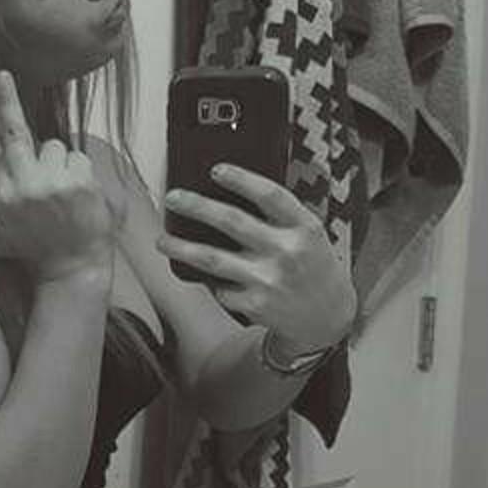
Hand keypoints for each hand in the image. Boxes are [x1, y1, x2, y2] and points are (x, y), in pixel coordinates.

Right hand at [0, 71, 113, 289]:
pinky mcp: (78, 184)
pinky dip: (82, 176)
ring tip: (65, 199)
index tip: (2, 74)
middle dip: (42, 158)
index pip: (6, 139)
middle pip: (34, 141)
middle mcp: (25, 184)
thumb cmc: (32, 252)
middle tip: (51, 190)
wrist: (71, 269)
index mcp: (4, 192)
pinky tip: (80, 200)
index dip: (6, 103)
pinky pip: (80, 161)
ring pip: (58, 150)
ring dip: (62, 169)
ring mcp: (53, 183)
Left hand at [157, 165, 357, 353]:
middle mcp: (285, 252)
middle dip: (196, 207)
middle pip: (231, 222)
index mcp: (303, 227)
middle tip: (172, 198)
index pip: (270, 195)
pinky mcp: (254, 304)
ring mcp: (268, 280)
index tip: (216, 170)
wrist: (326, 318)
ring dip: (182, 248)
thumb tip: (232, 195)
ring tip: (161, 240)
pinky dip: (209, 279)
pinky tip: (202, 273)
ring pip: (213, 259)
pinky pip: (220, 287)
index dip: (241, 180)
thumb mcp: (309, 235)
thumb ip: (281, 217)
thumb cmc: (313, 267)